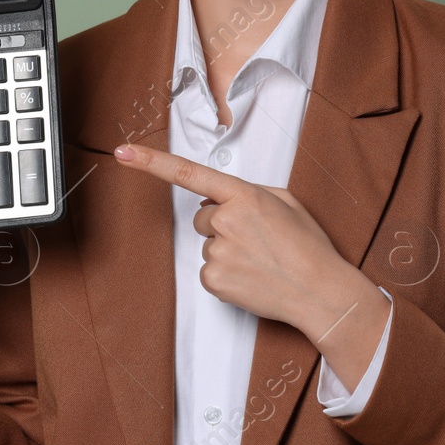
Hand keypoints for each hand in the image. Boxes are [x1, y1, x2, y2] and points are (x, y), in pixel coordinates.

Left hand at [112, 141, 369, 338]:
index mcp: (244, 196)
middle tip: (257, 239)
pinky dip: (227, 273)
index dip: (151, 162)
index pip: (188, 173)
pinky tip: (252, 276)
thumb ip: (248, 192)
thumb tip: (220, 197)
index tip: (123, 153)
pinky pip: (209, 270)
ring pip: (208, 244)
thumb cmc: (308, 247)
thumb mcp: (286, 202)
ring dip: (228, 250)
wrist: (320, 292)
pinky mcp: (213, 279)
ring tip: (260, 260)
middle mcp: (225, 221)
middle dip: (223, 224)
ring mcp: (217, 252)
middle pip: (203, 216)